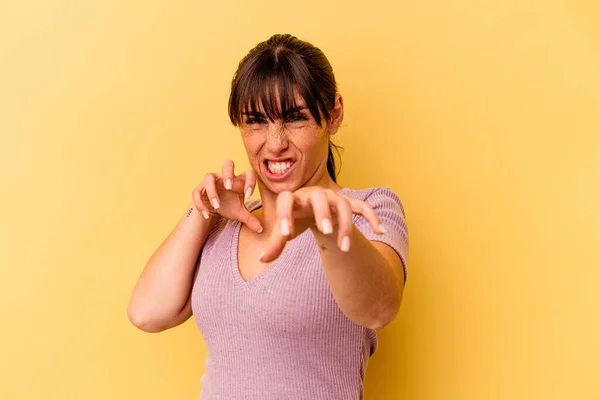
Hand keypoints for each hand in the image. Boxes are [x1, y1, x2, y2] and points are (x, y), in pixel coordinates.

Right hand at [191, 160, 262, 232]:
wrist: (212, 209)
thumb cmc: (229, 206)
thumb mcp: (240, 213)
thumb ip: (250, 219)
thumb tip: (260, 229)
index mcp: (239, 180)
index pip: (248, 173)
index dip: (250, 181)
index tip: (249, 195)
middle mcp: (225, 177)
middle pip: (228, 164)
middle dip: (228, 174)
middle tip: (229, 187)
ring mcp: (212, 181)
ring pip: (209, 177)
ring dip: (212, 191)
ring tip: (217, 205)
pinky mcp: (200, 189)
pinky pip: (197, 192)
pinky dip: (200, 203)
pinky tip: (206, 215)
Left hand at [259, 186, 385, 261]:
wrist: (314, 208)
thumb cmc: (297, 219)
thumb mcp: (286, 230)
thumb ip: (276, 244)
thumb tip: (262, 260)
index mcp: (295, 198)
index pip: (286, 200)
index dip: (285, 215)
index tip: (285, 235)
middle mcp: (315, 195)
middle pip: (319, 198)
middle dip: (323, 213)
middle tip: (325, 232)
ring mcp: (334, 198)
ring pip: (344, 205)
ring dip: (346, 224)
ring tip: (345, 248)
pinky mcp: (349, 204)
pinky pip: (363, 207)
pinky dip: (372, 217)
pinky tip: (379, 231)